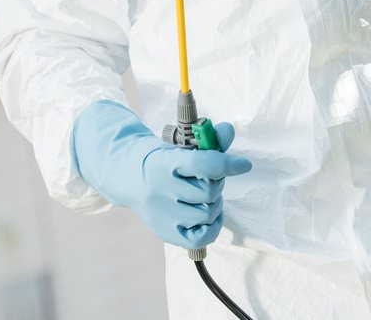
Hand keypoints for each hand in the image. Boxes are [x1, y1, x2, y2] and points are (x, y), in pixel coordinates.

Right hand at [72, 100, 251, 248]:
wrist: (127, 177)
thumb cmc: (158, 159)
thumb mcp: (178, 145)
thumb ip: (207, 140)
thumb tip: (229, 131)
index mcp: (163, 163)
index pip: (201, 164)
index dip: (227, 164)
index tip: (243, 164)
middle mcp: (160, 191)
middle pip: (208, 192)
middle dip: (217, 183)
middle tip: (211, 177)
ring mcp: (162, 215)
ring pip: (207, 214)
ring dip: (215, 203)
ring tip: (206, 195)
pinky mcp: (165, 232)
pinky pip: (200, 239)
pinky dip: (212, 227)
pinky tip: (210, 216)